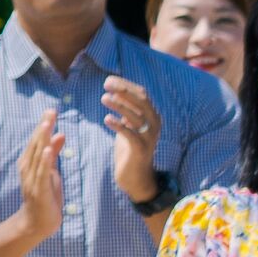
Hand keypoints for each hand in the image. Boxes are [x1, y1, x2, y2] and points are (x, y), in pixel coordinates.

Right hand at [11, 107, 66, 238]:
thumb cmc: (45, 196)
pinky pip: (42, 172)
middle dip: (44, 127)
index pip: (38, 140)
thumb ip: (54, 153)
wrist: (37, 222)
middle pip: (36, 144)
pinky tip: (49, 150)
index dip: (44, 125)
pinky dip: (45, 160)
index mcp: (31, 162)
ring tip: (47, 125)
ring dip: (42, 140)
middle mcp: (28, 167)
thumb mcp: (52, 171)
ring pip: (38, 155)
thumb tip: (61, 134)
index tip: (51, 111)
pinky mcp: (38, 189)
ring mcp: (32, 178)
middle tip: (51, 111)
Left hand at [104, 75, 162, 205]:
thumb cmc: (130, 148)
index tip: (108, 80)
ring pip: (136, 116)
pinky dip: (119, 125)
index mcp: (152, 116)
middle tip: (106, 84)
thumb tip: (114, 91)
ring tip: (104, 98)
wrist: (136, 176)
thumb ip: (125, 110)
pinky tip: (107, 119)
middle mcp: (154, 124)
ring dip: (120, 105)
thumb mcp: (128, 125)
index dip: (126, 85)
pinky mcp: (141, 150)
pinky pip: (130, 135)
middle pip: (141, 101)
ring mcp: (149, 137)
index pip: (142, 94)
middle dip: (124, 90)